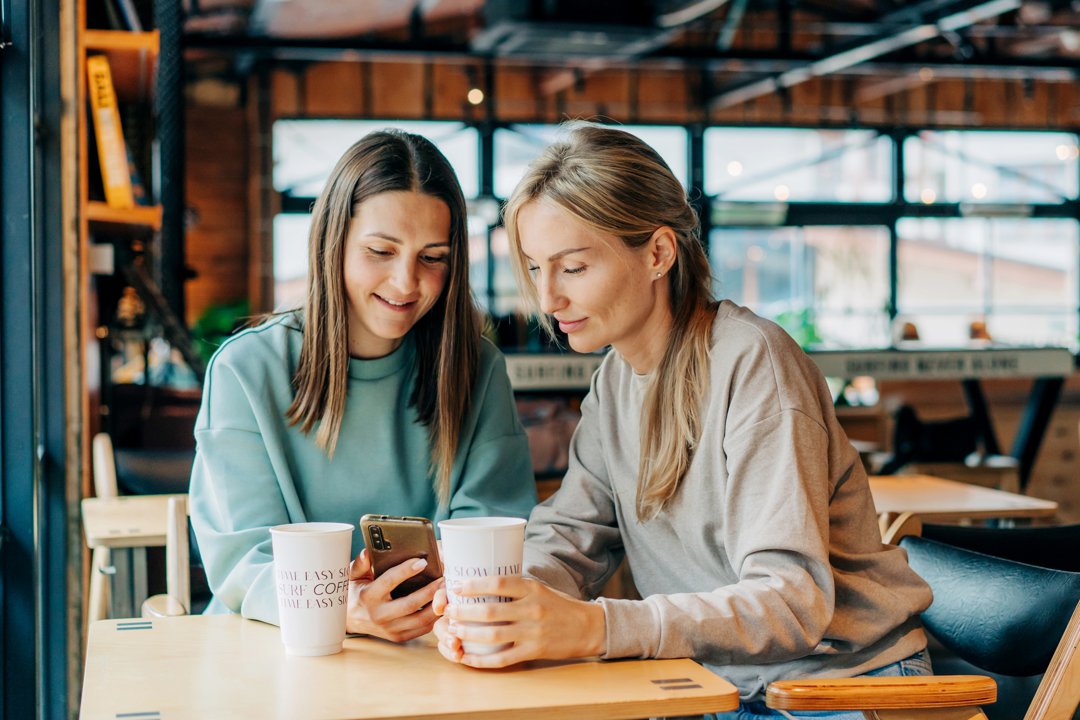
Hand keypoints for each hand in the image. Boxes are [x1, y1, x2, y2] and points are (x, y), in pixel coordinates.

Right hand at [346, 549, 442, 641]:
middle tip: (445, 578)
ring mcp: (390, 629)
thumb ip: (361, 563)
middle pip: (410, 603)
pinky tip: (443, 605)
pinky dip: (434, 617)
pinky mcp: (399, 637)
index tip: (423, 561)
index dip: (406, 571)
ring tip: (447, 590)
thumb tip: (368, 552)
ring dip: (437, 605)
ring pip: (419, 619)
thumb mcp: (353, 575)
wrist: (350, 619)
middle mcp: (379, 615)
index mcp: (368, 596)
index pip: (389, 581)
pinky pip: (421, 629)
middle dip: (430, 591)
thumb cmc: (356, 591)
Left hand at [432, 576, 604, 667]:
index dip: (474, 585)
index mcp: (531, 589)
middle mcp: (532, 609)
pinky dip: (482, 660)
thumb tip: (480, 583)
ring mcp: (533, 632)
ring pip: (493, 635)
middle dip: (464, 611)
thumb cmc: (557, 605)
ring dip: (469, 633)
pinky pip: (503, 658)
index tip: (456, 586)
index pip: (498, 583)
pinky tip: (468, 657)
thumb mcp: (538, 589)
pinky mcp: (534, 651)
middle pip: (491, 611)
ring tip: (454, 629)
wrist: (587, 626)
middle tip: (449, 610)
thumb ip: (514, 587)